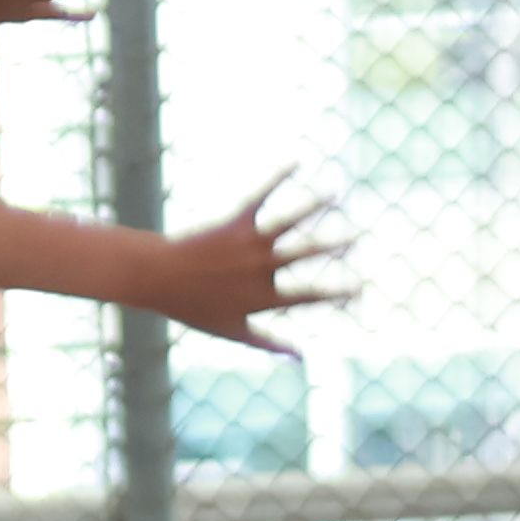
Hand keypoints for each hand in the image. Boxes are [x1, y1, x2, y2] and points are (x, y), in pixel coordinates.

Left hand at [147, 182, 352, 350]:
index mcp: (263, 297)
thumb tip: (300, 357)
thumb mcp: (233, 333)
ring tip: (336, 195)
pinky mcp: (235, 222)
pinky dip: (280, 178)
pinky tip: (296, 163)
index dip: (337, 293)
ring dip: (316, 206)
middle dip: (336, 246)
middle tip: (358, 238)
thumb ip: (269, 345)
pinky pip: (262, 196)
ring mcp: (249, 243)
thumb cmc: (194, 308)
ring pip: (290, 221)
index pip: (310, 296)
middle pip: (307, 254)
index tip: (360, 289)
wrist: (159, 277)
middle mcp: (261, 268)